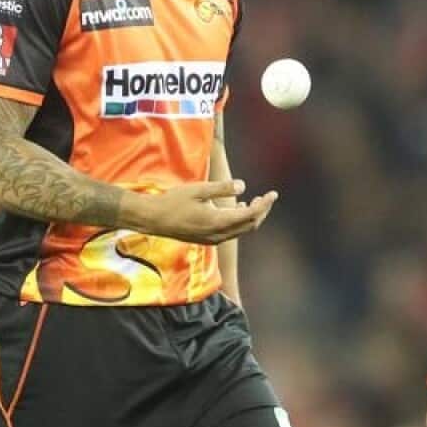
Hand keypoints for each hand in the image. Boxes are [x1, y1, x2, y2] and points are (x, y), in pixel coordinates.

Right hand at [141, 180, 277, 243]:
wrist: (153, 219)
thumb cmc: (174, 201)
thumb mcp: (198, 189)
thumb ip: (222, 188)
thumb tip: (243, 186)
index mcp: (218, 221)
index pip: (251, 215)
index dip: (264, 204)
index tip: (273, 194)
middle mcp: (218, 234)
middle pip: (250, 225)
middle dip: (262, 211)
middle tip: (267, 197)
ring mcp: (213, 239)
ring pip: (241, 231)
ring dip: (251, 217)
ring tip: (256, 202)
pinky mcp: (207, 239)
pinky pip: (231, 233)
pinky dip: (240, 222)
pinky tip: (238, 210)